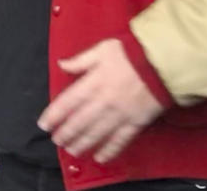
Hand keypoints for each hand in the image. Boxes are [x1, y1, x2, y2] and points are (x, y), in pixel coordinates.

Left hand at [37, 39, 163, 163]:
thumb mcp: (103, 49)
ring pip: (96, 134)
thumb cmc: (131, 52)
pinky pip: (120, 140)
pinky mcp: (135, 122)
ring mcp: (119, 114)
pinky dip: (109, 150)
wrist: (162, 62)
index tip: (44, 124)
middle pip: (79, 122)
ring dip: (82, 143)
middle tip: (56, 141)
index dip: (54, 115)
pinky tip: (100, 157)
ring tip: (71, 150)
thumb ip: (81, 60)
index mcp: (93, 83)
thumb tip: (61, 64)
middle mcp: (103, 102)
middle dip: (66, 133)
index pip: (67, 102)